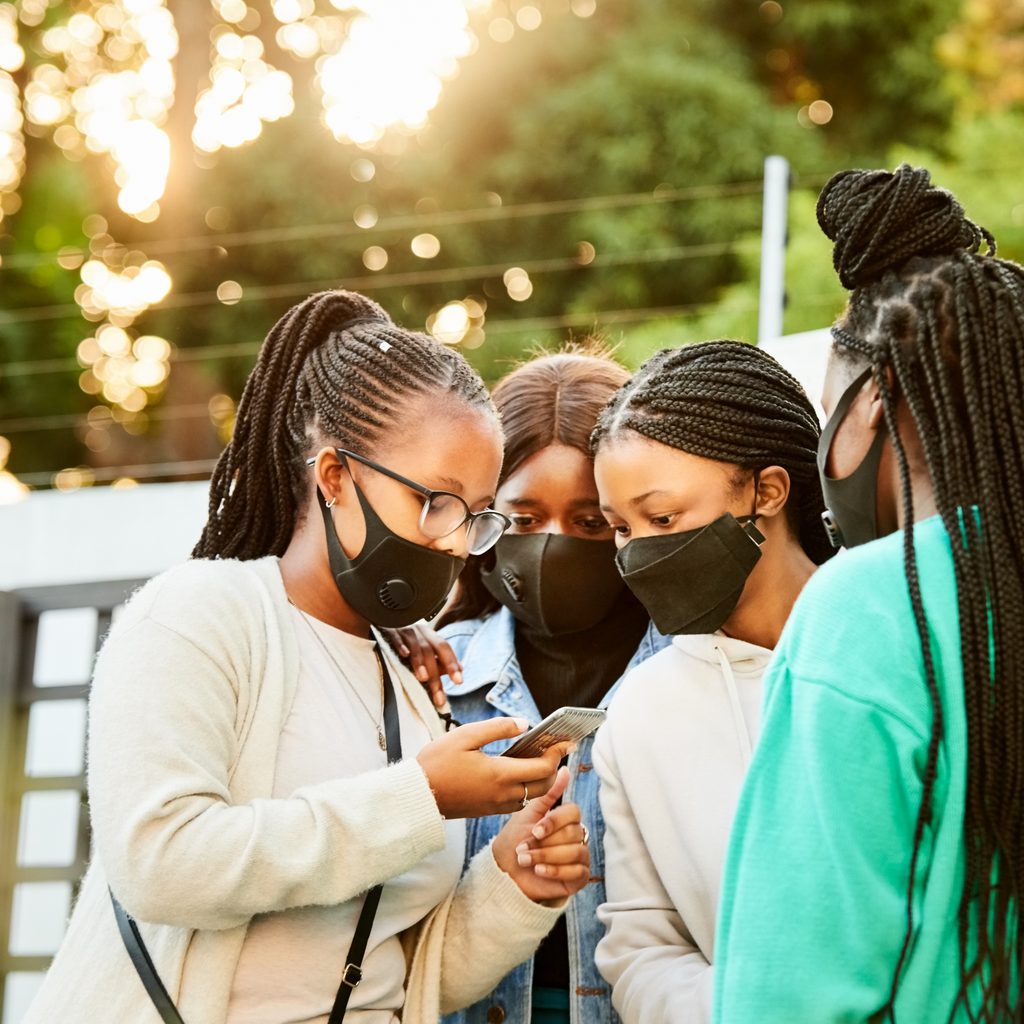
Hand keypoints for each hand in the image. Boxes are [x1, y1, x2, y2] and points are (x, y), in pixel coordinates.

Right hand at [381, 621, 461, 707]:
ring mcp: (405, 630)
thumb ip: (441, 659)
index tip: (458, 681)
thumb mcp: (425, 645)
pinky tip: (404, 654)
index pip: (444, 648)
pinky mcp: (390, 630)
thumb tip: (461, 669)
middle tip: (439, 694)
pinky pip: (396, 637)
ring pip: (416, 646)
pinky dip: (400, 645)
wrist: (388, 616)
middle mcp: (420, 632)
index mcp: (430, 635)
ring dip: (420, 662)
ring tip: (423, 678)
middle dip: (436, 672)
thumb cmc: (408, 637)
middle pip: (431, 651)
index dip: (452, 664)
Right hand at [416, 718, 572, 818]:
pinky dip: (526, 788)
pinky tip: (518, 772)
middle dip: (554, 766)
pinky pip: (517, 801)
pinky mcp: (488, 810)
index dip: (557, 753)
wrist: (417, 795)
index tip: (564, 740)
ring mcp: (496, 805)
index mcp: (499, 774)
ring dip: (540, 779)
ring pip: (531, 795)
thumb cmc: (437, 762)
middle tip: (554, 748)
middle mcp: (503, 794)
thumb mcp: (466, 736)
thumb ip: (497, 728)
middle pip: (543, 785)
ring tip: (538, 757)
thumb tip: (524, 724)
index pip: (543, 768)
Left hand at [492, 767, 590, 902]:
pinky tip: (539, 871)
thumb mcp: (528, 814)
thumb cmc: (515, 840)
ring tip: (525, 860)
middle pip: (573, 833)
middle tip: (523, 848)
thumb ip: (548, 794)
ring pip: (575, 852)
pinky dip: (555, 871)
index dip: (554, 822)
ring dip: (546, 857)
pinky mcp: (580, 877)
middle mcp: (576, 835)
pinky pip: (577, 872)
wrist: (505, 870)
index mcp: (565, 818)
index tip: (535, 831)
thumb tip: (564, 769)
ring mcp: (580, 856)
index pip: (573, 813)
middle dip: (545, 843)